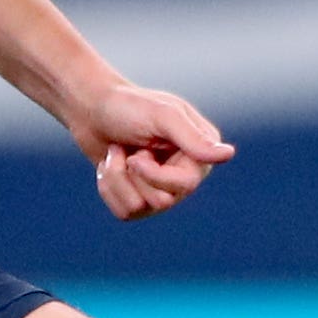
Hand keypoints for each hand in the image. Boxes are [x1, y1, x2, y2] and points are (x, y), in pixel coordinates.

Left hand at [73, 82, 234, 221]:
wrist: (90, 108)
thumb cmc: (128, 105)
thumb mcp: (162, 116)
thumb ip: (193, 137)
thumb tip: (227, 154)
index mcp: (198, 153)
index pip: (187, 185)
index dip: (156, 176)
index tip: (137, 155)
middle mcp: (184, 174)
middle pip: (163, 202)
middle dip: (134, 175)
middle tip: (129, 150)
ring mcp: (160, 189)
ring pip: (139, 209)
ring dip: (117, 178)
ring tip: (116, 154)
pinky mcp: (137, 197)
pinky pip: (124, 212)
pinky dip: (108, 187)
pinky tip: (109, 164)